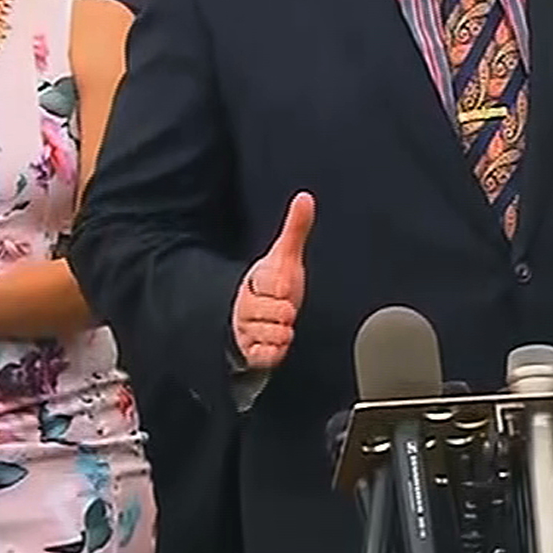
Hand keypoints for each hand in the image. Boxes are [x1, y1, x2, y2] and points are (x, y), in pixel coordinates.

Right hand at [232, 192, 314, 369]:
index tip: (284, 287)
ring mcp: (247, 328)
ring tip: (280, 324)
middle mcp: (248, 303)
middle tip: (284, 307)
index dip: (283, 287)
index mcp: (257, 278)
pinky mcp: (250, 350)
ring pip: (272, 333)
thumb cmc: (274, 285)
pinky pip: (264, 354)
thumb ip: (296, 228)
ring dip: (282, 332)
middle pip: (275, 311)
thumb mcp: (285, 256)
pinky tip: (278, 341)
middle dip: (285, 312)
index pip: (274, 283)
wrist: (253, 316)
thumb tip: (305, 198)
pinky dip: (274, 350)